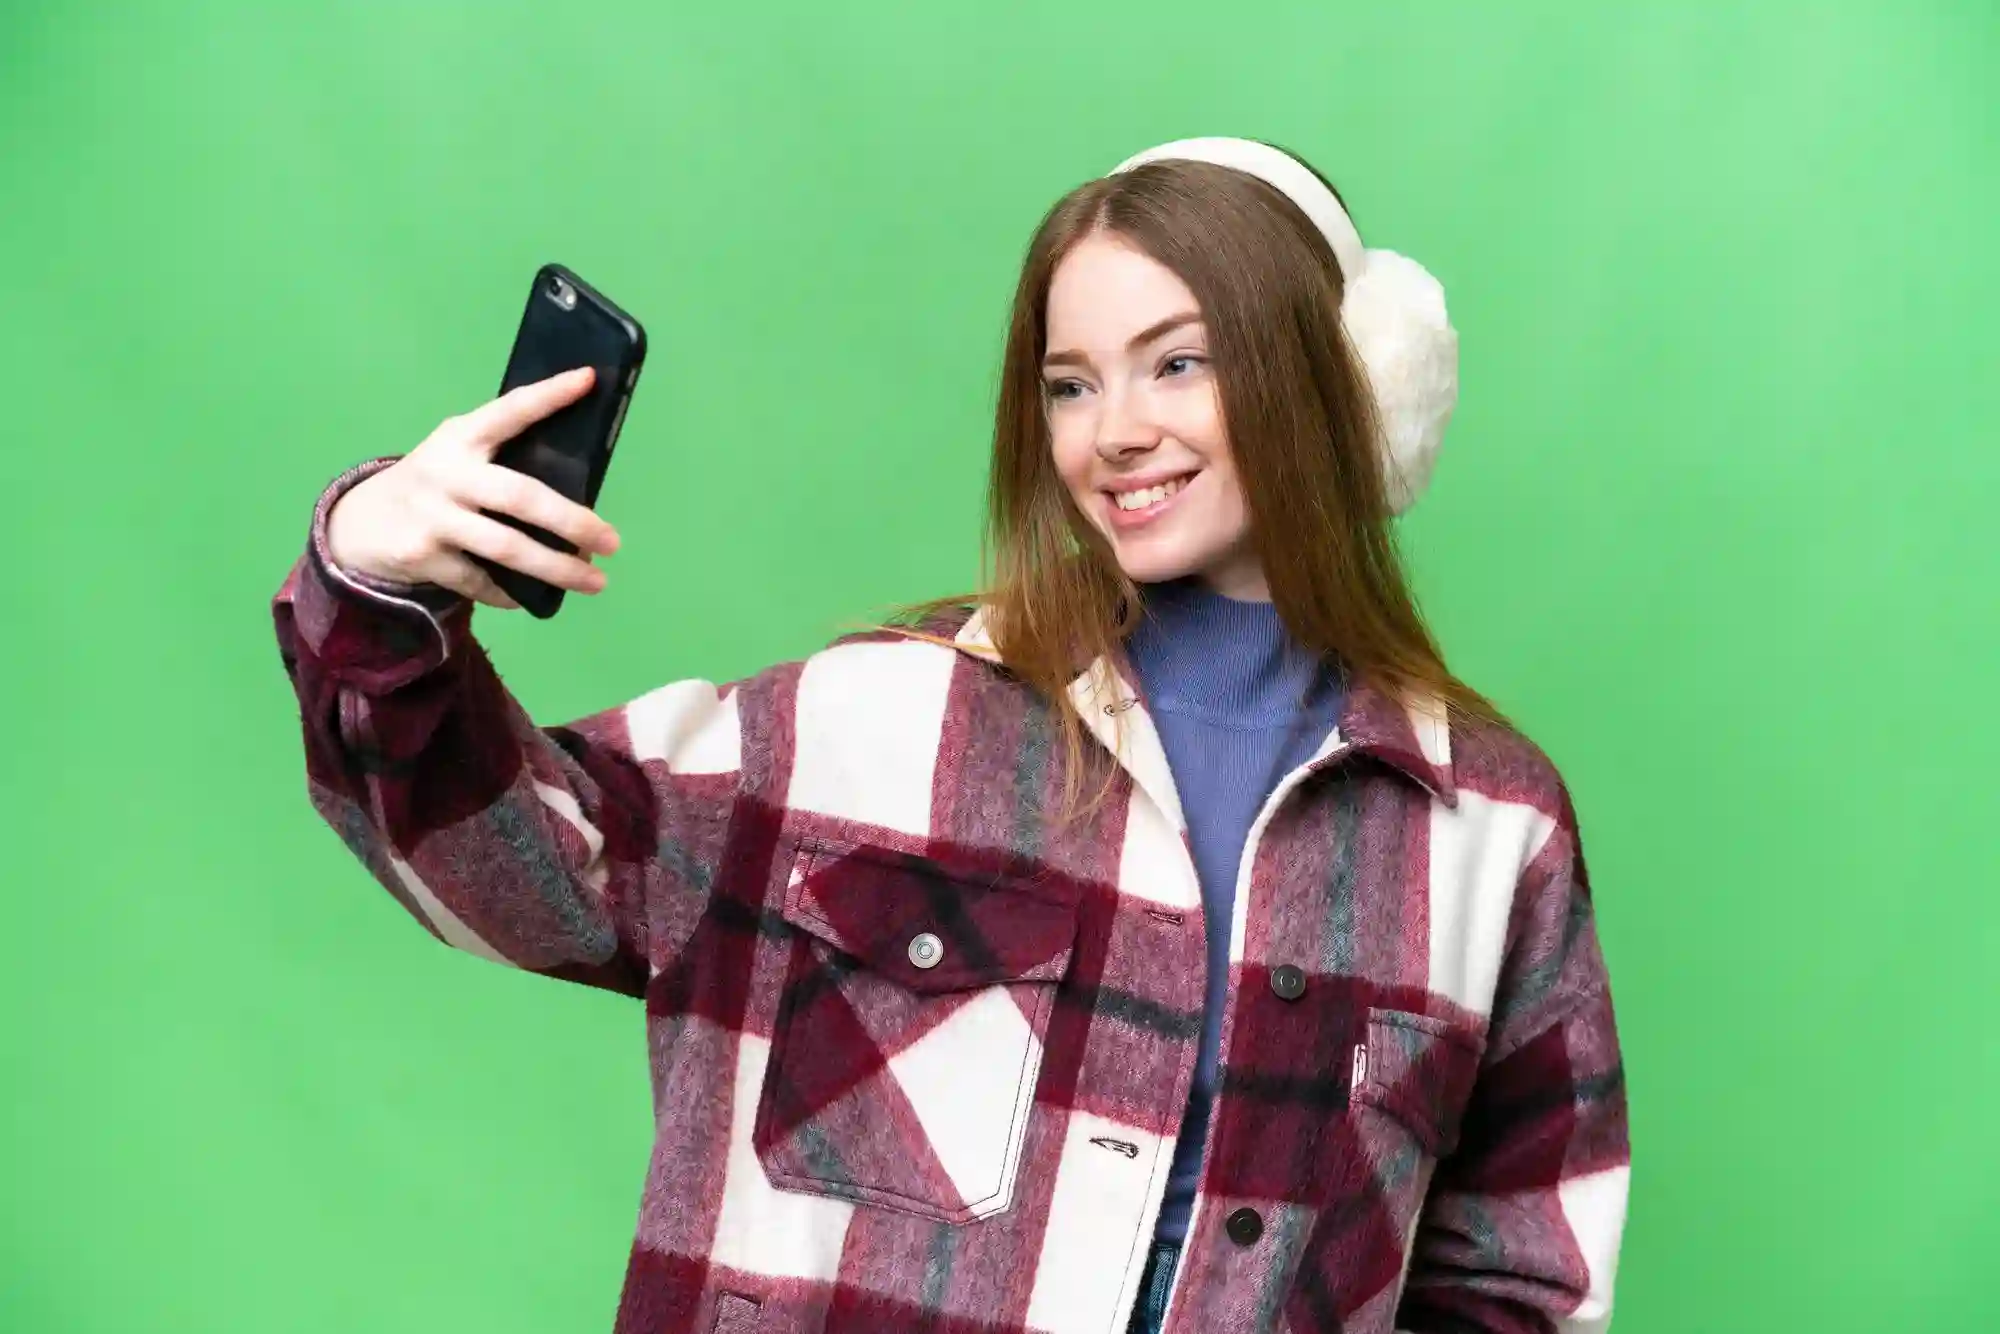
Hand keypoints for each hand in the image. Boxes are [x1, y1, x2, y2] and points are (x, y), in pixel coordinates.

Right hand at [325, 367, 621, 608]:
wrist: (361, 523)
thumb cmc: (436, 484)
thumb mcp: (458, 455)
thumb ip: (501, 457)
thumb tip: (578, 484)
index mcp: (461, 437)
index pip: (510, 410)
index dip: (548, 395)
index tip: (587, 379)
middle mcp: (447, 473)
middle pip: (520, 497)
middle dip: (573, 522)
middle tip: (611, 541)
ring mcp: (433, 516)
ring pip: (507, 548)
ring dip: (557, 569)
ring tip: (595, 581)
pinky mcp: (422, 556)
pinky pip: (481, 581)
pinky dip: (511, 593)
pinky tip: (534, 596)